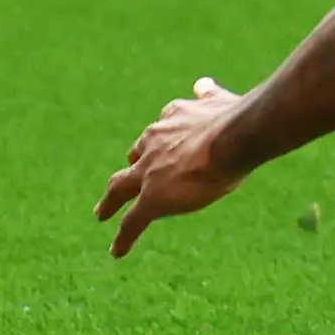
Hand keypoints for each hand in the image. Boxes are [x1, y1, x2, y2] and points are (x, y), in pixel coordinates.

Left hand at [97, 76, 255, 256]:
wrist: (231, 138)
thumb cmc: (233, 119)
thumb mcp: (218, 101)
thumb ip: (208, 96)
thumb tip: (202, 83)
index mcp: (169, 120)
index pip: (156, 135)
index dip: (154, 145)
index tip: (149, 151)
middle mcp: (153, 143)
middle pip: (133, 159)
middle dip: (127, 171)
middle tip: (119, 184)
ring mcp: (149, 173)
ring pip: (120, 189)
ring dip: (110, 202)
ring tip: (102, 214)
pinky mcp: (151, 200)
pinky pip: (132, 222)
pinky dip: (123, 237)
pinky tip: (117, 251)